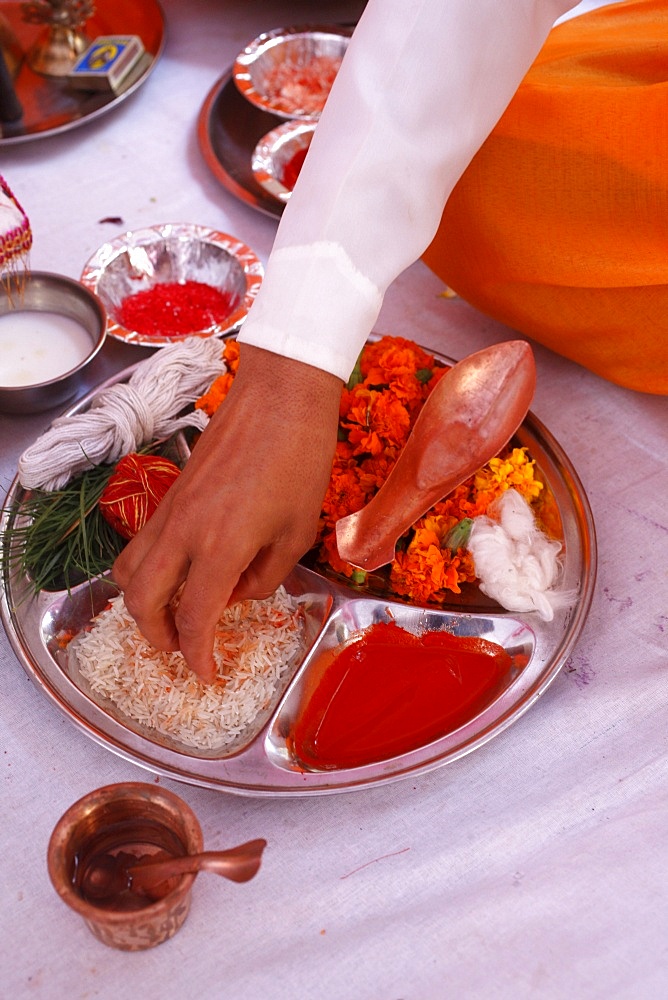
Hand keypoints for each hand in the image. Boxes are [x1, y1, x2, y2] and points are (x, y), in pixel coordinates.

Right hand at [112, 344, 342, 681]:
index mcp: (220, 545)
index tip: (209, 674)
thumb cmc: (299, 460)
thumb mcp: (297, 532)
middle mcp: (183, 531)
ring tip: (174, 613)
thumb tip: (237, 594)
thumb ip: (266, 577)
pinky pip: (142, 542)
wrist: (280, 396)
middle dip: (156, 636)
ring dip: (142, 602)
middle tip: (183, 649)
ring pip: (128, 569)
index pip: (194, 618)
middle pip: (140, 600)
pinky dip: (149, 569)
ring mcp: (170, 509)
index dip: (198, 656)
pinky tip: (182, 571)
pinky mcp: (169, 493)